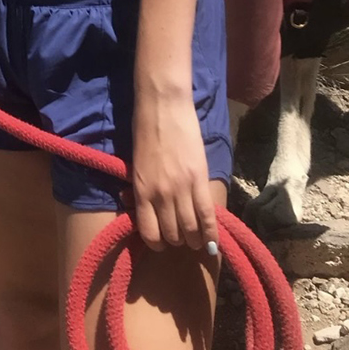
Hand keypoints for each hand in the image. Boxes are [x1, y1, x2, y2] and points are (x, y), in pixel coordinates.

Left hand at [130, 94, 218, 253]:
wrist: (163, 106)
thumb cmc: (145, 130)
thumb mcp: (135, 163)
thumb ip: (139, 187)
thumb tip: (136, 206)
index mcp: (141, 190)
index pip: (149, 232)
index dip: (157, 243)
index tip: (162, 242)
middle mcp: (160, 194)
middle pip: (173, 234)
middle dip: (178, 241)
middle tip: (182, 238)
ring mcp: (181, 188)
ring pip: (191, 229)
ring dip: (195, 239)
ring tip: (197, 239)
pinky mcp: (199, 180)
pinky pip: (207, 215)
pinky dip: (211, 232)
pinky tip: (213, 241)